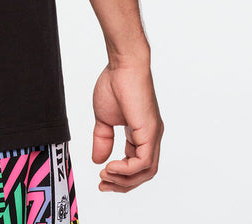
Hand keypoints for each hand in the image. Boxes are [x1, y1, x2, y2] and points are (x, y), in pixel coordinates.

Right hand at [92, 58, 162, 191]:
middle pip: (143, 173)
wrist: (123, 65)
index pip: (135, 164)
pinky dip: (127, 169)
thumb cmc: (115, 83)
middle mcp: (151, 137)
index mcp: (141, 133)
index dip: (119, 176)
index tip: (102, 178)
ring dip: (124, 179)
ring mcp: (153, 135)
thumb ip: (103, 139)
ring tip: (106, 176)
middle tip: (103, 185)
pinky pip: (143, 162)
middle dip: (122, 184)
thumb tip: (98, 159)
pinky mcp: (151, 132)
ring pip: (146, 171)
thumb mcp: (104, 118)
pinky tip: (112, 166)